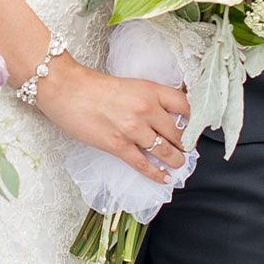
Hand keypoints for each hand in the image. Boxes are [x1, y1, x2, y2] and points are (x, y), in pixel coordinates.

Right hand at [36, 54, 187, 182]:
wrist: (66, 90)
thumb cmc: (94, 86)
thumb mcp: (131, 84)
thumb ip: (149, 98)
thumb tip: (166, 115)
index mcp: (150, 90)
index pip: (186, 106)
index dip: (195, 120)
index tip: (197, 127)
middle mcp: (146, 109)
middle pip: (179, 133)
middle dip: (186, 144)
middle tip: (188, 149)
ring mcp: (133, 129)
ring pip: (166, 151)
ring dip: (176, 160)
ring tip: (178, 163)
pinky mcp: (118, 145)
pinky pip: (143, 164)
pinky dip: (157, 174)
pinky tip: (164, 178)